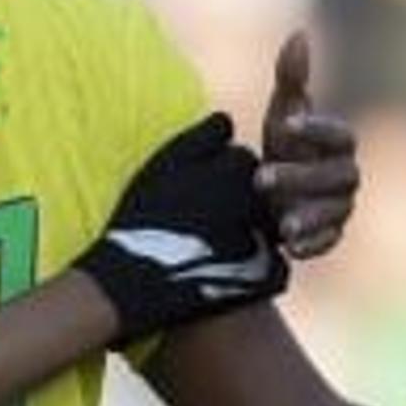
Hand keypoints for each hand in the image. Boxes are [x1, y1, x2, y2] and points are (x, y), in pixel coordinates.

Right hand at [80, 113, 283, 339]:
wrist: (131, 285)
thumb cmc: (142, 221)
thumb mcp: (161, 166)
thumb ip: (200, 137)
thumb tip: (229, 120)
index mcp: (237, 168)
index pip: (242, 162)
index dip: (216, 177)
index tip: (192, 197)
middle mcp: (260, 200)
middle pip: (261, 195)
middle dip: (238, 205)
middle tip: (200, 228)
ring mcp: (269, 239)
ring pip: (268, 229)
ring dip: (250, 236)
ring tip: (210, 253)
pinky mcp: (270, 276)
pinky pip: (274, 266)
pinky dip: (256, 271)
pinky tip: (224, 276)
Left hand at [257, 30, 357, 260]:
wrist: (273, 193)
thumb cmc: (284, 145)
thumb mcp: (281, 113)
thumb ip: (291, 78)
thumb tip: (298, 33)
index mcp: (338, 143)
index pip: (340, 134)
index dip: (318, 128)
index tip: (285, 123)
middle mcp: (345, 175)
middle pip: (335, 177)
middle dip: (301, 177)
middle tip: (260, 178)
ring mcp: (339, 207)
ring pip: (336, 212)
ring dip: (309, 216)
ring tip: (279, 222)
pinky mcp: (329, 235)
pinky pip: (328, 242)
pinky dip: (312, 246)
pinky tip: (289, 247)